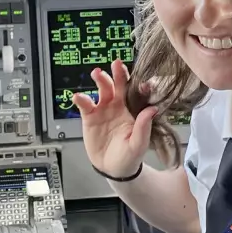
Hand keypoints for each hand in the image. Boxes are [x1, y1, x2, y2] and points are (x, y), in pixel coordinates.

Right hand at [72, 59, 157, 178]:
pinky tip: (79, 96)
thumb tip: (152, 109)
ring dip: (100, 79)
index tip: (142, 83)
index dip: (140, 85)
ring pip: (102, 89)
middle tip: (117, 64)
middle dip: (118, 73)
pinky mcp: (90, 116)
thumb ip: (143, 127)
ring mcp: (104, 109)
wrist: (113, 168)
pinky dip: (81, 98)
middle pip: (119, 85)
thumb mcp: (138, 144)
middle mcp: (119, 105)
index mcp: (134, 110)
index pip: (138, 93)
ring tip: (97, 73)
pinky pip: (85, 104)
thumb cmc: (130, 156)